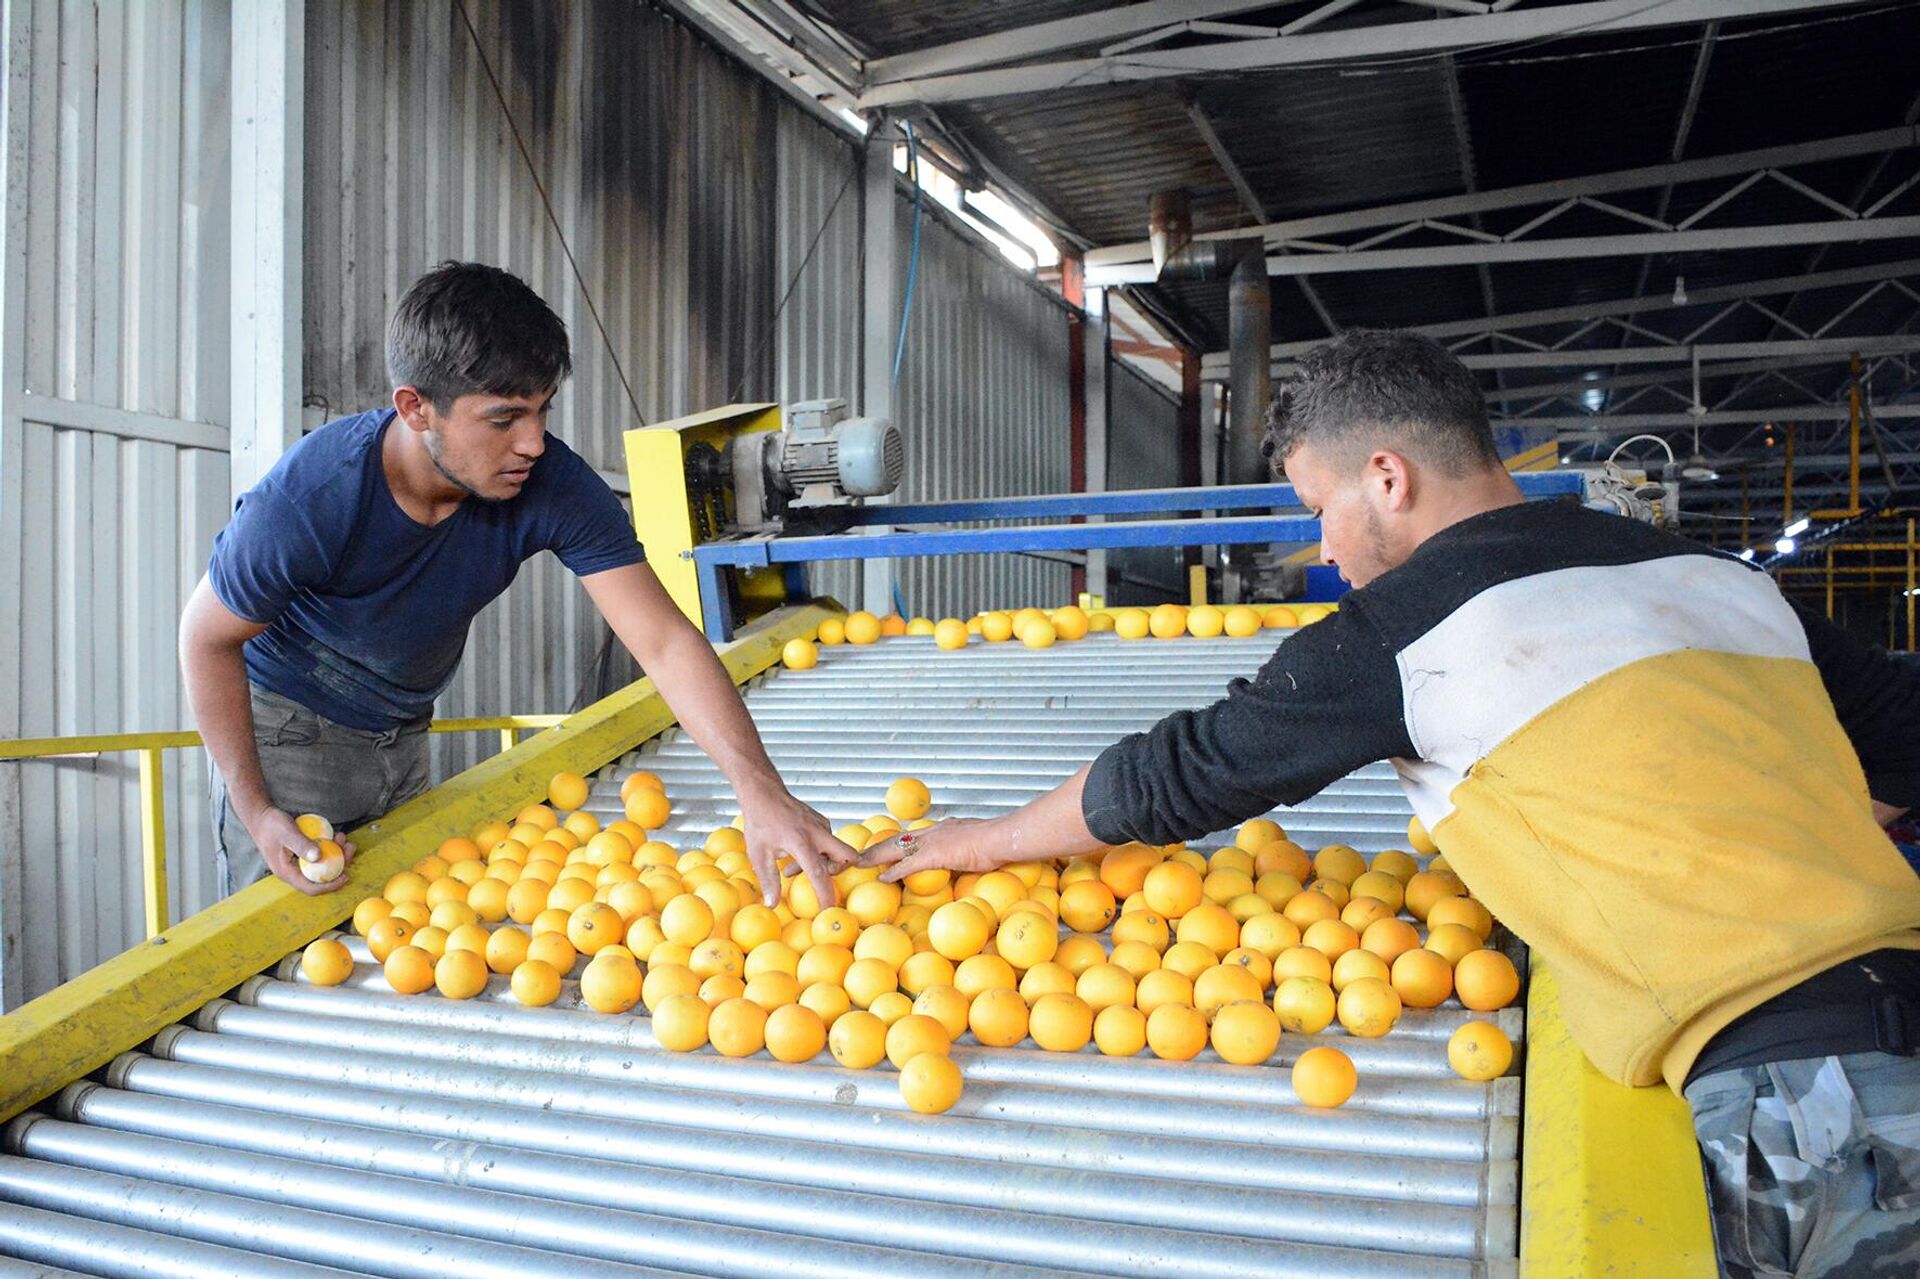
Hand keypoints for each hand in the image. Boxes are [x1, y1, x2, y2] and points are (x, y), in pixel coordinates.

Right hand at [245, 806, 357, 895]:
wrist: (260, 816)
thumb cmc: (271, 824)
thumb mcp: (288, 833)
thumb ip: (302, 845)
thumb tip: (318, 857)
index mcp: (286, 873)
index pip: (310, 888)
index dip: (330, 885)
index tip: (346, 876)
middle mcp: (292, 871)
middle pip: (320, 877)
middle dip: (339, 865)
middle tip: (350, 848)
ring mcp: (296, 863)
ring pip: (321, 865)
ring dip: (336, 853)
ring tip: (343, 837)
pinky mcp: (300, 855)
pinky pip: (318, 856)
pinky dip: (329, 848)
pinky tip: (335, 836)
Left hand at [739, 790, 857, 909]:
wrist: (764, 793)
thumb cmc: (759, 823)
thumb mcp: (759, 854)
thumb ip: (768, 880)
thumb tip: (772, 905)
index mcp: (801, 842)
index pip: (819, 873)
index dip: (825, 895)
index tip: (827, 910)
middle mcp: (818, 832)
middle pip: (848, 856)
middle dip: (841, 872)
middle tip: (821, 881)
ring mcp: (822, 825)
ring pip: (836, 850)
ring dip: (822, 863)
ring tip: (792, 868)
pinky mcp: (821, 821)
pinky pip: (828, 842)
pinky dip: (818, 853)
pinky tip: (795, 856)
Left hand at [859, 817, 1005, 883]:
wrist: (1002, 838)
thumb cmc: (998, 843)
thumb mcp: (979, 845)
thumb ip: (968, 852)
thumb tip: (967, 862)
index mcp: (945, 828)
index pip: (916, 834)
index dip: (900, 840)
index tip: (888, 846)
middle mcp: (935, 831)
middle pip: (899, 837)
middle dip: (879, 845)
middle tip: (863, 853)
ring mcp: (933, 841)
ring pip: (896, 847)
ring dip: (877, 855)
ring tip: (861, 863)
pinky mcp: (934, 855)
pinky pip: (908, 865)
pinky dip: (893, 871)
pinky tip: (882, 878)